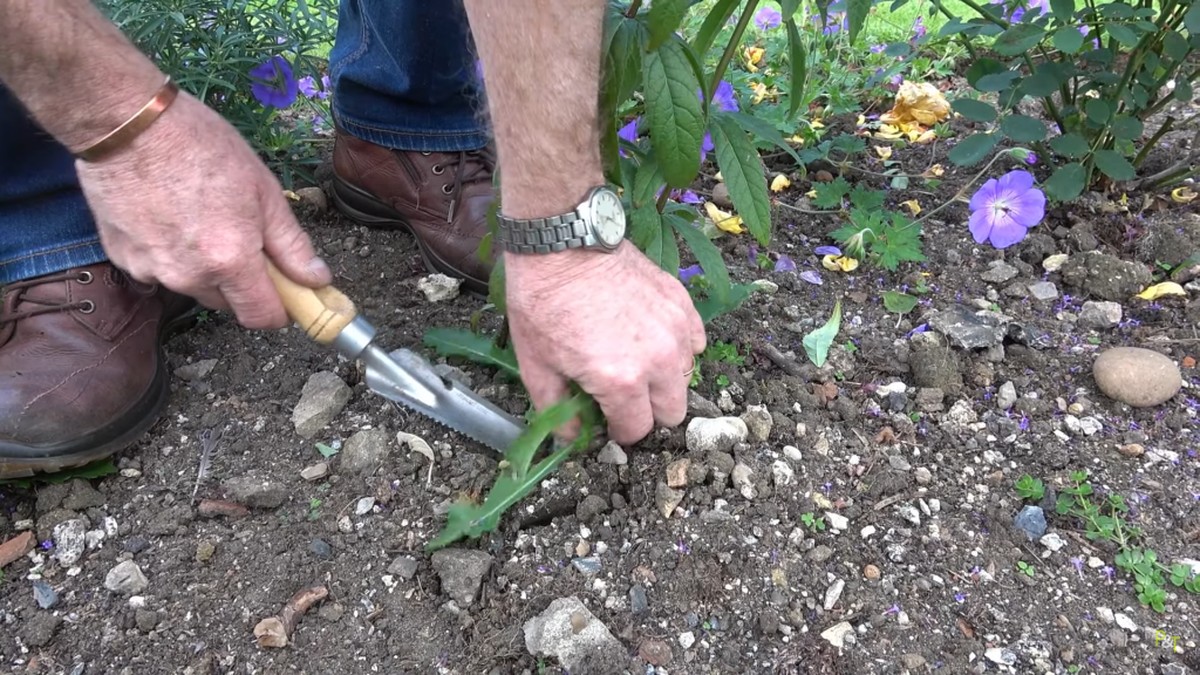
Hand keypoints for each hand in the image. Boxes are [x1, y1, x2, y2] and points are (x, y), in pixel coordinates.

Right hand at [73, 91, 330, 328]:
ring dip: (206, 268)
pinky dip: (171, 254)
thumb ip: (291, 245)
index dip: (280, 308)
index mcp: (229, 261)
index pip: (261, 317)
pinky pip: (160, 270)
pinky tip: (169, 216)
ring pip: (194, 287)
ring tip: (201, 217)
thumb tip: (316, 280)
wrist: (126, 123)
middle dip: (243, 282)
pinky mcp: (122, 258)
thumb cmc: (200, 146)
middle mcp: (188, 276)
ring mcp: (150, 270)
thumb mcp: (263, 191)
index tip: (286, 291)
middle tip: (242, 237)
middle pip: (228, 304)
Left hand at [504, 240, 706, 445]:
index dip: (618, 431)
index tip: (606, 419)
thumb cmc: (544, 302)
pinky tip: (650, 337)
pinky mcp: (681, 303)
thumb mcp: (535, 366)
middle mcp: (658, 360)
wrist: (563, 244)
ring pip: (685, 377)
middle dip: (647, 411)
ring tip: (634, 360)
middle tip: (621, 394)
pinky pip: (695, 342)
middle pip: (673, 412)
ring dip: (664, 379)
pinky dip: (678, 347)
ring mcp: (676, 329)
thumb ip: (557, 412)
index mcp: (621, 381)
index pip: (637, 430)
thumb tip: (571, 439)